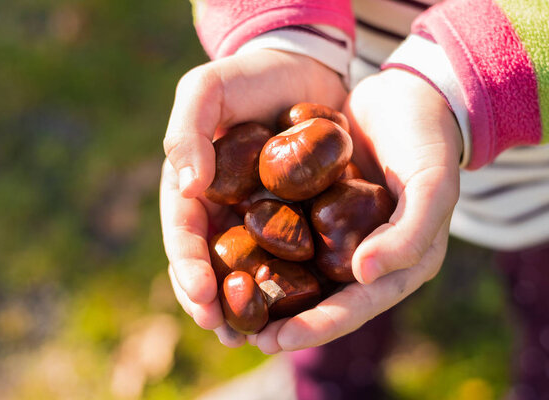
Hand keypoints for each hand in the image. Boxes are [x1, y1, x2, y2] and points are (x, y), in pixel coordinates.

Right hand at [160, 49, 346, 345]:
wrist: (305, 68)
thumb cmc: (251, 76)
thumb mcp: (208, 88)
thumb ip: (187, 130)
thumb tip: (189, 186)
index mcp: (195, 187)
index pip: (183, 233)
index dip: (187, 266)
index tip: (201, 295)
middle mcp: (222, 209)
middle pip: (210, 263)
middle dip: (212, 300)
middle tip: (224, 331)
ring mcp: (257, 216)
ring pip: (246, 269)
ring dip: (246, 306)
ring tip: (254, 337)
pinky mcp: (295, 216)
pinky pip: (289, 254)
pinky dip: (287, 282)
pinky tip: (298, 308)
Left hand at [248, 68, 461, 352]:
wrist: (407, 96)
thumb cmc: (427, 142)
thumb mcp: (431, 185)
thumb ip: (409, 234)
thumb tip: (363, 274)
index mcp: (395, 264)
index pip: (354, 306)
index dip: (318, 327)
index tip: (277, 341)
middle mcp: (361, 257)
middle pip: (319, 300)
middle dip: (281, 322)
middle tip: (240, 336)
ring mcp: (335, 234)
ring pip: (296, 273)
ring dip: (262, 292)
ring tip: (222, 308)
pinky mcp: (313, 208)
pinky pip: (283, 233)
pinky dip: (258, 247)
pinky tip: (226, 254)